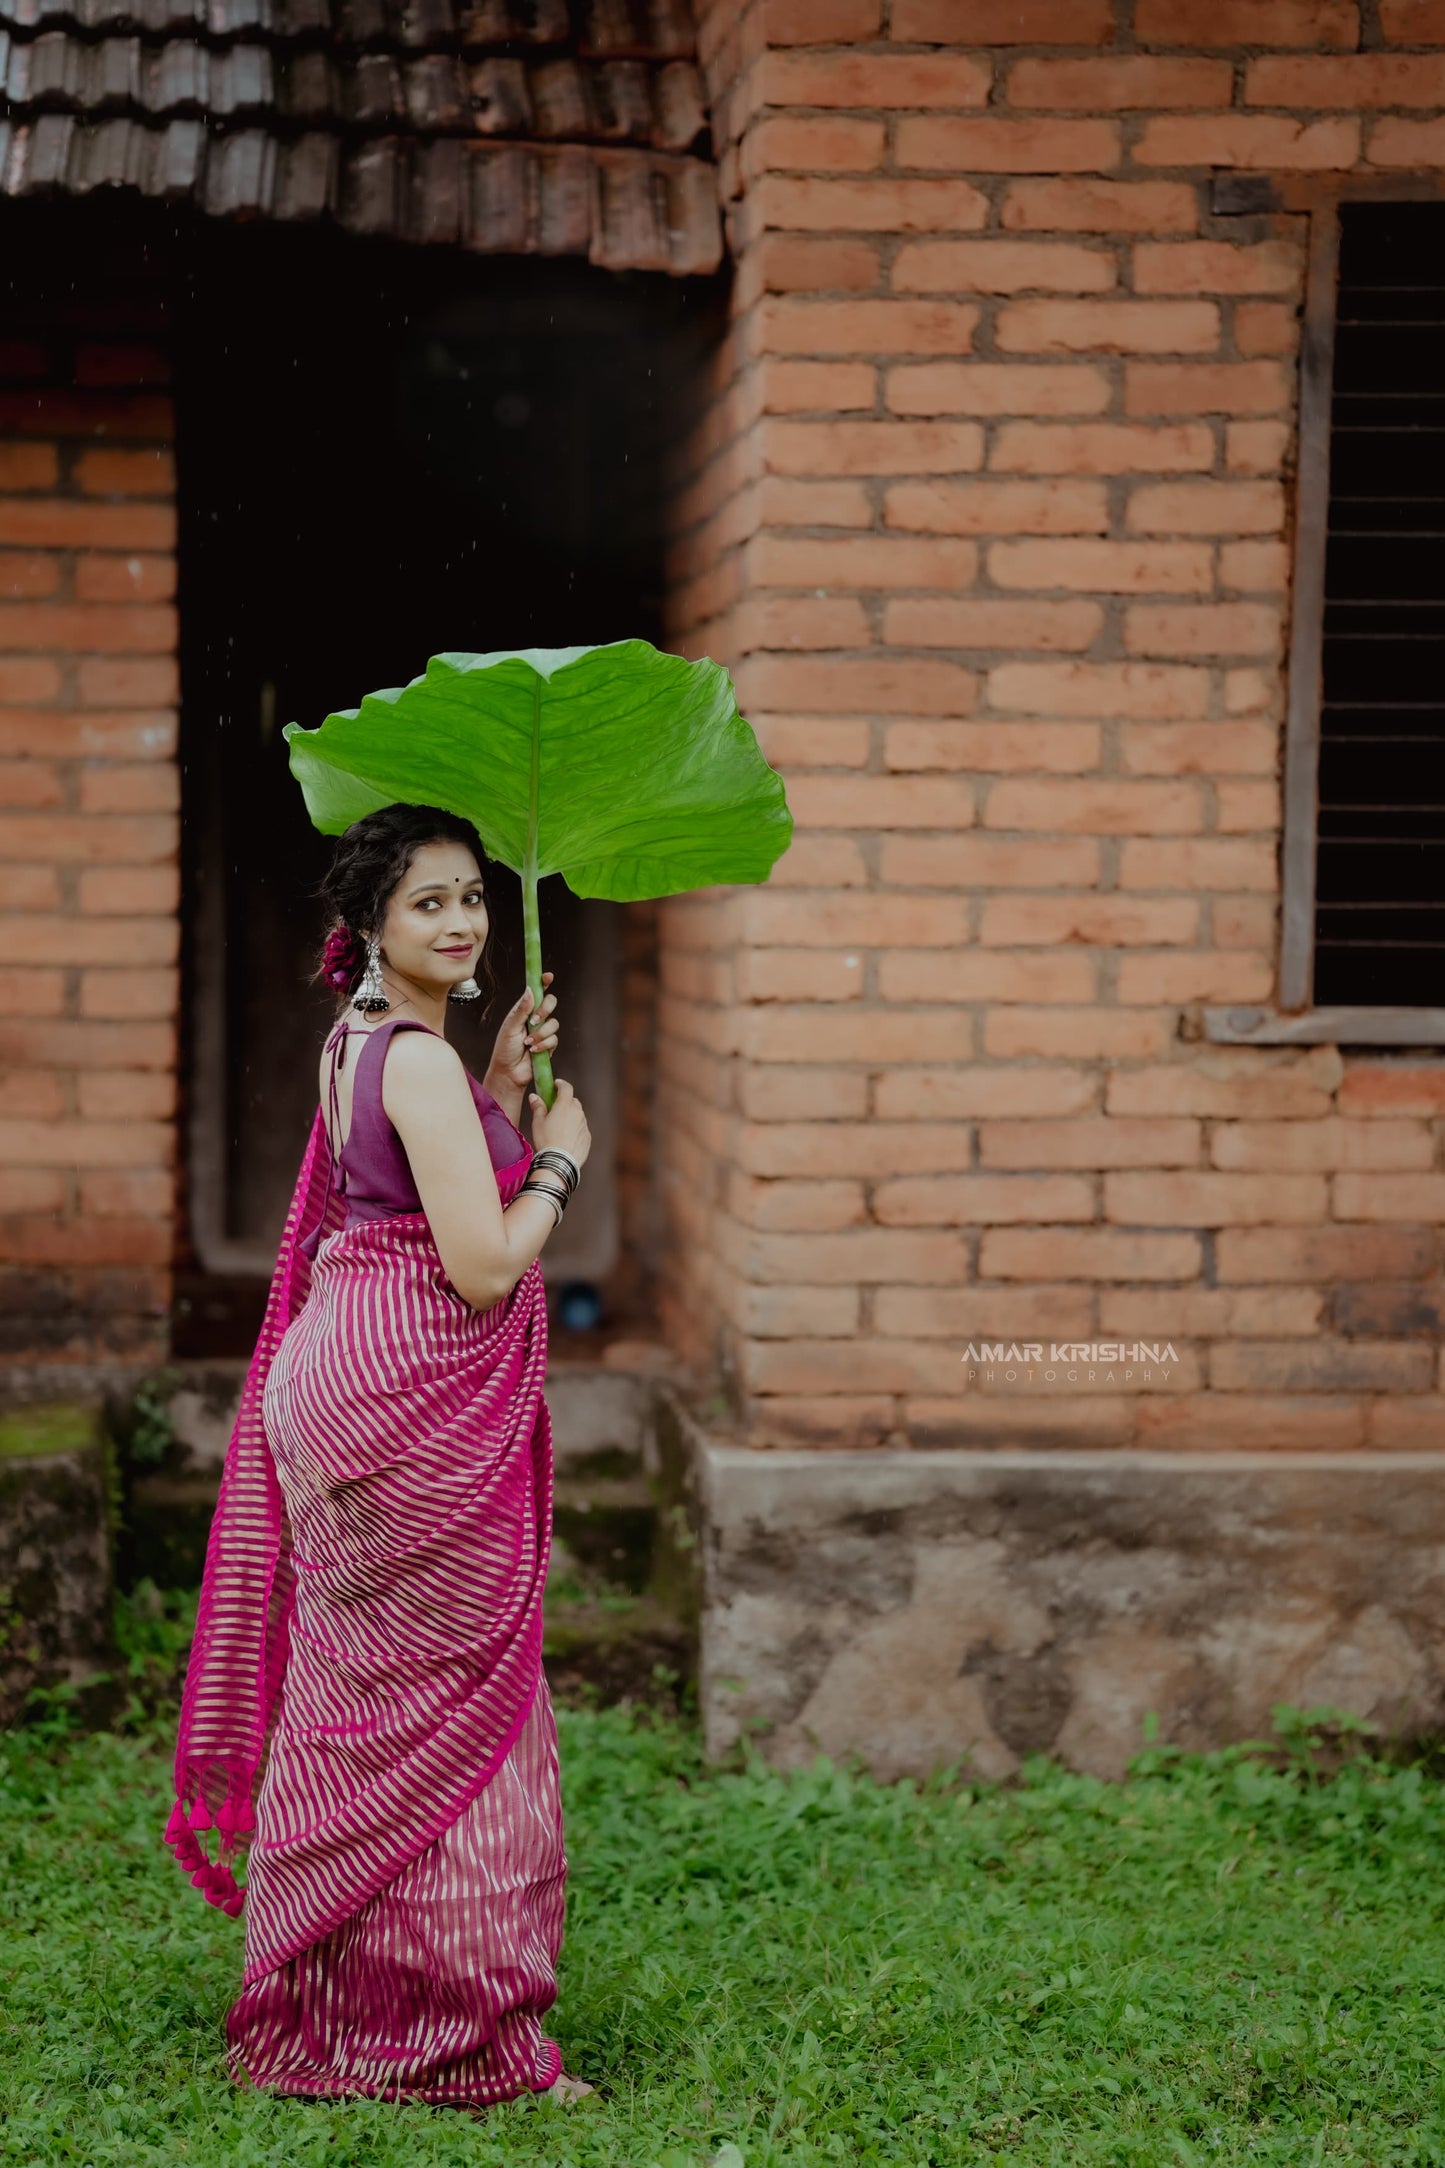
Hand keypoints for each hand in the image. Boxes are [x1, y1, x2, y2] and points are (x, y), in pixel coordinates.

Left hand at [487, 973, 558, 1095]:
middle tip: (534, 1019)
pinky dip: (543, 1044)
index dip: (543, 983)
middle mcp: (535, 1018)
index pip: (536, 992)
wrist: (509, 1073)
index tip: (548, 976)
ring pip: (554, 1023)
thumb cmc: (505, 1049)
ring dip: (540, 1033)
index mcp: (523, 1010)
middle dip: (545, 1010)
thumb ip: (522, 1010)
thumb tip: (530, 990)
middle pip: (551, 1003)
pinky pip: (554, 1039)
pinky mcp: (549, 1044)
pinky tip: (533, 1050)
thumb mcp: (510, 1027)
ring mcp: (543, 1031)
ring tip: (528, 1042)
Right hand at [528, 1076, 590, 1168]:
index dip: (561, 1084)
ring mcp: (584, 1125)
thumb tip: (534, 1097)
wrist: (559, 1162)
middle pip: (573, 1101)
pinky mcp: (588, 1137)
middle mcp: (578, 1113)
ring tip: (559, 1127)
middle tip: (555, 1108)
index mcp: (565, 1106)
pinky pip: (581, 1129)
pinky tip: (566, 1138)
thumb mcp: (538, 1123)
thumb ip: (538, 1107)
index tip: (556, 1084)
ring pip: (578, 1115)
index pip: (566, 1088)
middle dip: (565, 1101)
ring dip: (571, 1116)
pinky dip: (575, 1129)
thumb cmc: (546, 1140)